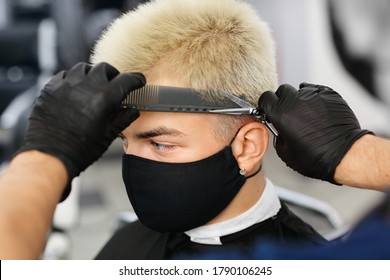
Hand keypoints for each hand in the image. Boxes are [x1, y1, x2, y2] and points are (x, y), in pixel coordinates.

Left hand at [17, 62, 144, 190]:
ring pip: (83, 68)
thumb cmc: (79, 150)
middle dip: (113, 75)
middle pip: (104, 69)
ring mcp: (66, 85)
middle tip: (115, 85)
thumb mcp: (108, 135)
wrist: (50, 156)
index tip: (137, 81)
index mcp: (103, 98)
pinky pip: (65, 75)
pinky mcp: (50, 88)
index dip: (135, 80)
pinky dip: (73, 79)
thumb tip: (132, 111)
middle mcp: (85, 87)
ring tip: (94, 86)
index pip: (126, 80)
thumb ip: (123, 118)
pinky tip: (75, 90)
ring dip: (92, 75)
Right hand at [258, 83, 372, 183]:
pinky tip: (318, 112)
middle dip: (282, 100)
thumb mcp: (285, 154)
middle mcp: (296, 102)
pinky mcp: (329, 94)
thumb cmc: (317, 158)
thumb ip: (278, 136)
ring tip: (307, 114)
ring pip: (300, 90)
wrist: (345, 155)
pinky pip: (317, 91)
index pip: (266, 98)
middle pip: (282, 90)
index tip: (270, 109)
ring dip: (300, 100)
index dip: (266, 104)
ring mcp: (314, 96)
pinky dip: (315, 99)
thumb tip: (279, 130)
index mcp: (282, 115)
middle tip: (288, 112)